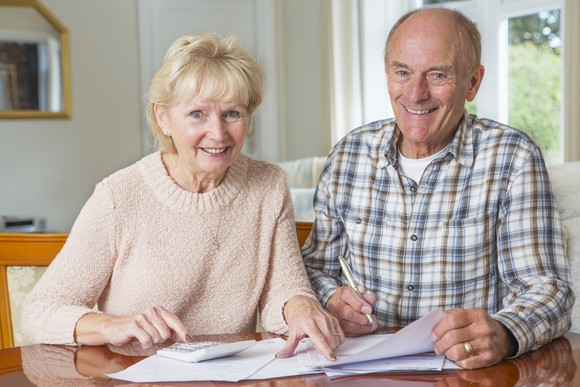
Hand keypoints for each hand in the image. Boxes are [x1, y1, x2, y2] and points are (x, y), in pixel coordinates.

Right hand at [75, 305, 191, 348]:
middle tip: (152, 337)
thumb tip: (186, 337)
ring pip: (157, 337)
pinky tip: (141, 341)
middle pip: (166, 332)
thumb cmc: (138, 328)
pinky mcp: (133, 325)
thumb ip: (170, 330)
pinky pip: (147, 340)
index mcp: (159, 309)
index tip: (189, 339)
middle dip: (161, 339)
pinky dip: (145, 344)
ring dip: (152, 342)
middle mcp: (151, 311)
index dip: (183, 331)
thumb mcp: (155, 326)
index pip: (175, 320)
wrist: (115, 327)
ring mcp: (142, 317)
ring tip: (145, 337)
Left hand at [275, 295, 343, 360]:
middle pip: (330, 342)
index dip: (326, 350)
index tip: (331, 358)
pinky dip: (337, 341)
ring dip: (331, 345)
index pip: (320, 339)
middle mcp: (321, 321)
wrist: (302, 302)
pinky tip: (328, 338)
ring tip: (321, 340)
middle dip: (326, 349)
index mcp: (309, 324)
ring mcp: (329, 319)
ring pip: (337, 339)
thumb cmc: (297, 316)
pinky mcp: (334, 319)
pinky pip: (341, 335)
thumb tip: (281, 355)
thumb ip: (289, 345)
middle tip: (316, 345)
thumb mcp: (292, 331)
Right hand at [326, 286, 376, 336]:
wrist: (338, 304)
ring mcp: (335, 317)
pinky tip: (365, 329)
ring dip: (363, 327)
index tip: (369, 309)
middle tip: (371, 319)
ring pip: (348, 325)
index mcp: (341, 293)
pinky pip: (348, 333)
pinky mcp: (337, 327)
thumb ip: (366, 294)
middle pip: (347, 313)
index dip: (360, 304)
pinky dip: (359, 332)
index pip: (348, 296)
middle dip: (362, 318)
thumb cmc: (350, 298)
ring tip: (371, 325)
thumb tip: (371, 298)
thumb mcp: (358, 292)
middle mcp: (335, 305)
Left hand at [432, 308, 516, 368]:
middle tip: (437, 347)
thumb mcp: (468, 315)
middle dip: (440, 344)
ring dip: (448, 354)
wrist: (504, 337)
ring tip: (448, 353)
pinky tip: (458, 358)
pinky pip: (467, 363)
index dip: (439, 329)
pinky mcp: (490, 358)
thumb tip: (434, 324)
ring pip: (458, 352)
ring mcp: (488, 343)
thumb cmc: (479, 325)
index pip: (452, 320)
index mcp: (476, 314)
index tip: (433, 335)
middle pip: (453, 337)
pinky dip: (458, 362)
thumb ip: (451, 315)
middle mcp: (484, 328)